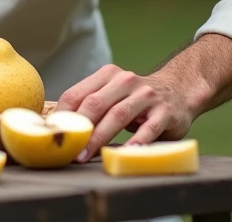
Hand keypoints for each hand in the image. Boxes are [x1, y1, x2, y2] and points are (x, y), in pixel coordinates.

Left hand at [56, 64, 199, 162]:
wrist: (179, 90)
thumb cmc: (136, 98)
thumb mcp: (113, 93)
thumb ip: (91, 104)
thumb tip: (59, 128)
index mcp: (107, 75)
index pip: (77, 93)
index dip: (62, 116)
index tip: (52, 135)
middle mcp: (125, 81)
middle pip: (95, 104)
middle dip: (80, 129)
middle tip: (70, 150)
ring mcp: (146, 95)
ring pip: (118, 115)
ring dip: (100, 137)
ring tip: (87, 155)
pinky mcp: (165, 111)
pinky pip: (149, 128)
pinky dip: (136, 142)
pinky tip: (126, 153)